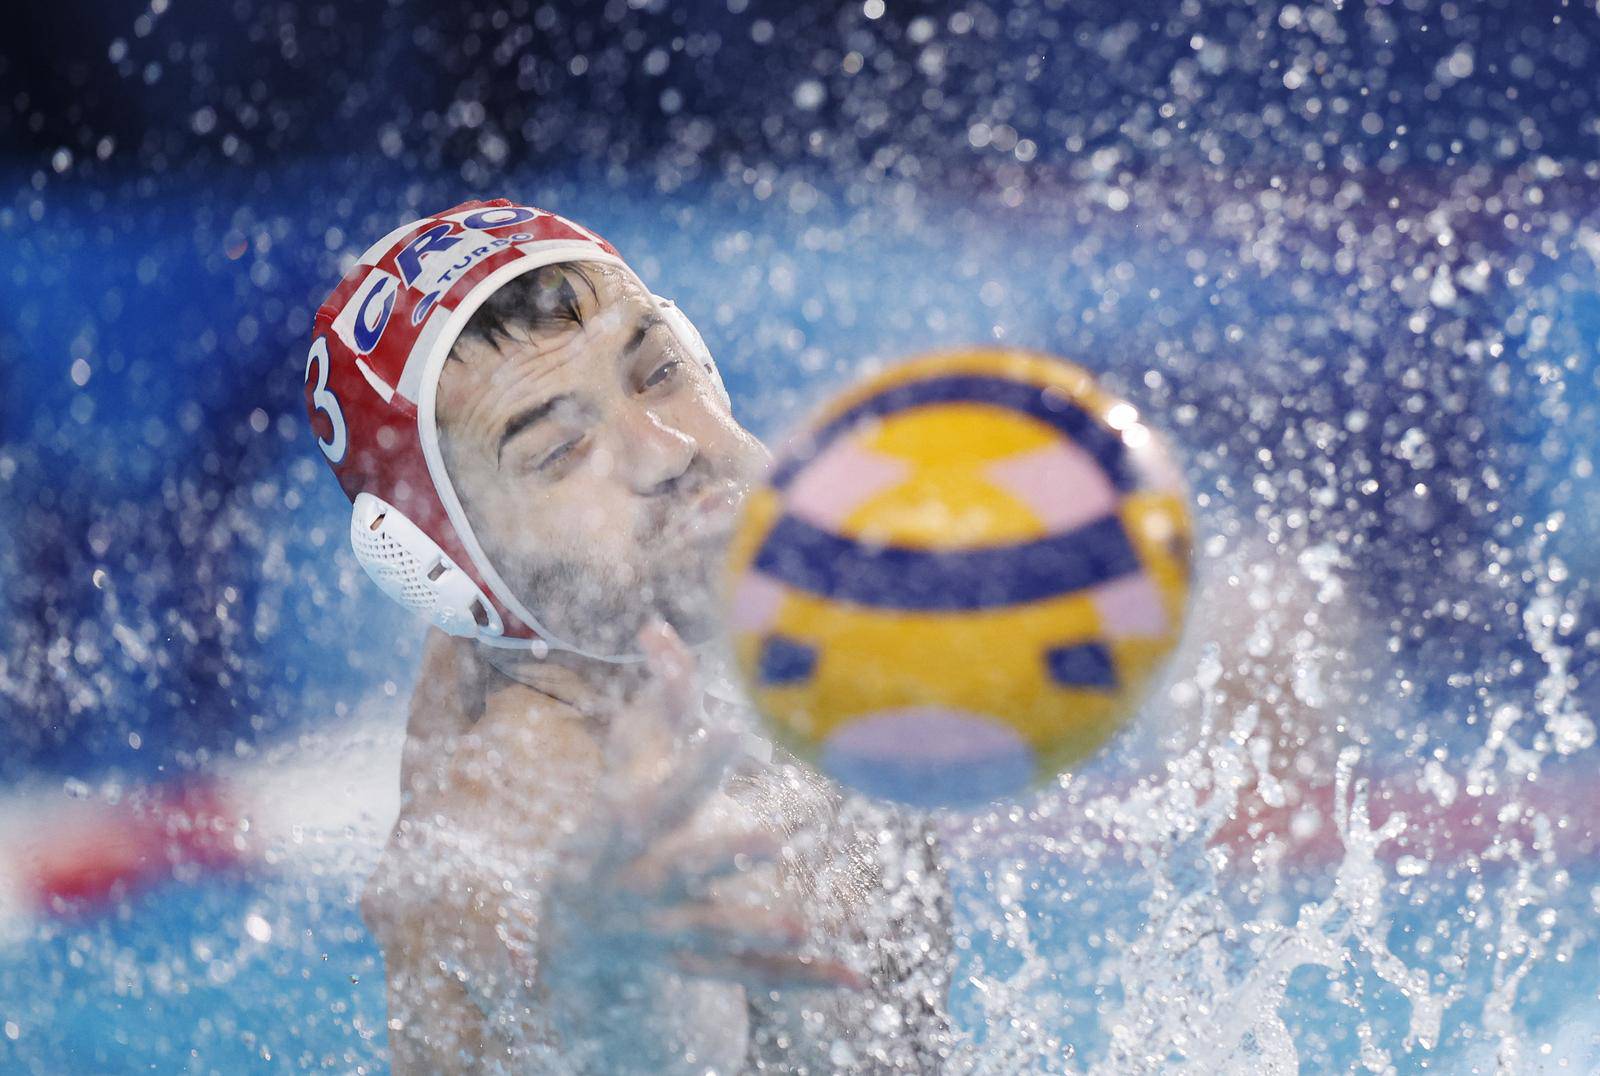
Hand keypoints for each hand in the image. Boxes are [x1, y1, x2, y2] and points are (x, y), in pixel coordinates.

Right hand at [541, 620, 861, 994]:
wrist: (575, 934)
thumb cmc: (614, 816)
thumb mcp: (627, 760)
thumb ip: (654, 698)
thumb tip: (656, 625)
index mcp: (624, 826)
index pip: (661, 790)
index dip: (693, 765)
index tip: (735, 730)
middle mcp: (640, 882)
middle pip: (683, 867)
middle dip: (724, 855)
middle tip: (777, 839)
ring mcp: (665, 931)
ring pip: (713, 932)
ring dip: (754, 930)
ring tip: (799, 923)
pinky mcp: (698, 966)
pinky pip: (752, 977)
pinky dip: (803, 979)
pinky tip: (856, 979)